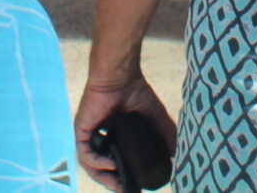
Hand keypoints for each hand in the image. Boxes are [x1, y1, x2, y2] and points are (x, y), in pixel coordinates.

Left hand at [75, 73, 175, 192]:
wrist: (121, 76)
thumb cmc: (135, 91)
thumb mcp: (155, 117)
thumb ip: (165, 133)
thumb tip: (175, 153)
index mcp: (112, 134)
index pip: (113, 159)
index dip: (120, 173)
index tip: (131, 184)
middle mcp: (98, 135)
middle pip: (99, 165)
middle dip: (110, 180)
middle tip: (123, 189)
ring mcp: (88, 133)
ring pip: (90, 163)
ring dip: (102, 176)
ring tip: (117, 183)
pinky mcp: (81, 129)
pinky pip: (84, 152)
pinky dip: (96, 162)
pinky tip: (110, 165)